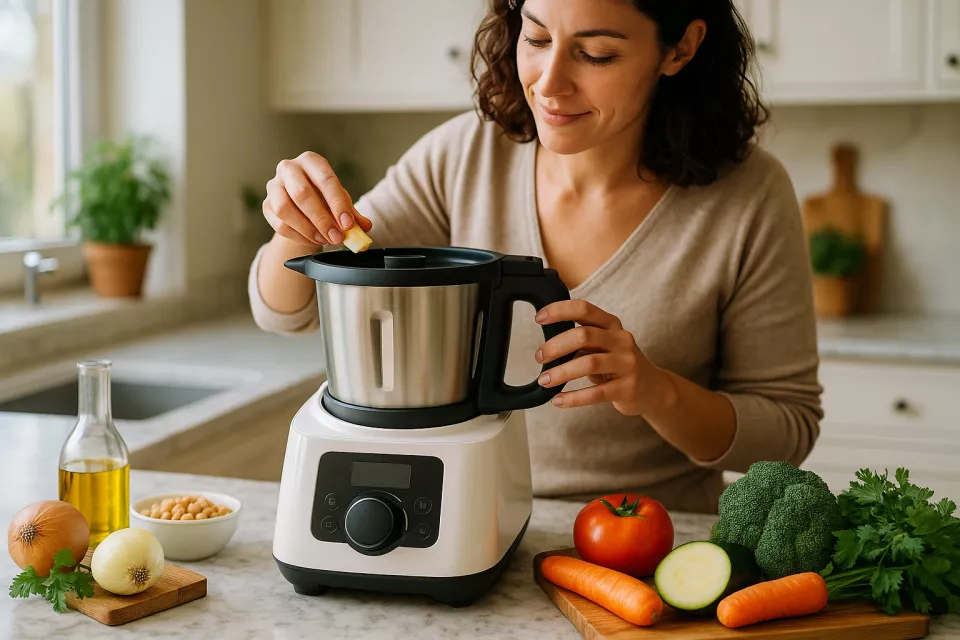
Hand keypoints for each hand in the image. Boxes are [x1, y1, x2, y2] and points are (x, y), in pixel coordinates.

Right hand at [263, 151, 372, 247]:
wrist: (301, 205)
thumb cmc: (323, 198)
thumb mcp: (340, 202)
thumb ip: (353, 214)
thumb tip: (364, 227)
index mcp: (311, 161)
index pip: (325, 179)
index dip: (338, 203)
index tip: (348, 224)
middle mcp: (289, 168)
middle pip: (302, 193)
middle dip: (322, 219)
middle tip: (337, 237)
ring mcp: (274, 186)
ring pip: (285, 209)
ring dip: (307, 229)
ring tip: (324, 239)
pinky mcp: (266, 205)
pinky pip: (279, 224)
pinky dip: (298, 236)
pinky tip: (313, 240)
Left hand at [535, 300, 663, 414]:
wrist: (654, 389)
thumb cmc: (619, 364)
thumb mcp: (605, 345)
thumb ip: (582, 341)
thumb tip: (547, 347)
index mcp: (612, 325)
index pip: (585, 309)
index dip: (560, 310)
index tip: (539, 318)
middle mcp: (621, 340)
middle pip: (584, 335)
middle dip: (556, 346)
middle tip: (540, 357)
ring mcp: (627, 364)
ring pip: (589, 363)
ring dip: (562, 372)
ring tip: (545, 380)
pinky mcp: (627, 388)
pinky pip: (596, 393)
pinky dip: (574, 397)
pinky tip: (558, 400)